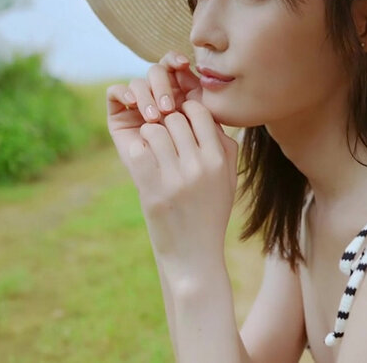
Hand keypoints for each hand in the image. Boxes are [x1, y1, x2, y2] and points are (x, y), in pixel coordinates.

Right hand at [106, 50, 203, 167]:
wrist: (178, 200)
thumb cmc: (200, 171)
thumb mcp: (210, 137)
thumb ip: (209, 113)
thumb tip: (207, 81)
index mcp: (181, 96)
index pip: (174, 65)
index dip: (175, 60)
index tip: (183, 64)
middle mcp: (159, 98)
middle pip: (157, 71)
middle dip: (163, 85)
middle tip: (169, 108)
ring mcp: (138, 107)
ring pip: (139, 81)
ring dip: (147, 95)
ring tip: (155, 118)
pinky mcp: (119, 117)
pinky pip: (115, 92)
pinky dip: (123, 92)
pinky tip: (133, 104)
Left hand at [106, 52, 237, 277]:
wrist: (194, 254)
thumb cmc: (211, 214)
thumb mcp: (228, 180)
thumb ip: (225, 148)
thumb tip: (210, 117)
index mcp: (218, 160)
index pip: (200, 112)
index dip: (187, 111)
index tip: (181, 121)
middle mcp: (198, 166)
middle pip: (175, 119)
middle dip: (166, 121)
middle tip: (163, 133)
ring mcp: (174, 178)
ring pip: (154, 131)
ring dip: (149, 134)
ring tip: (151, 145)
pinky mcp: (152, 190)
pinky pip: (139, 151)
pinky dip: (138, 150)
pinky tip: (144, 160)